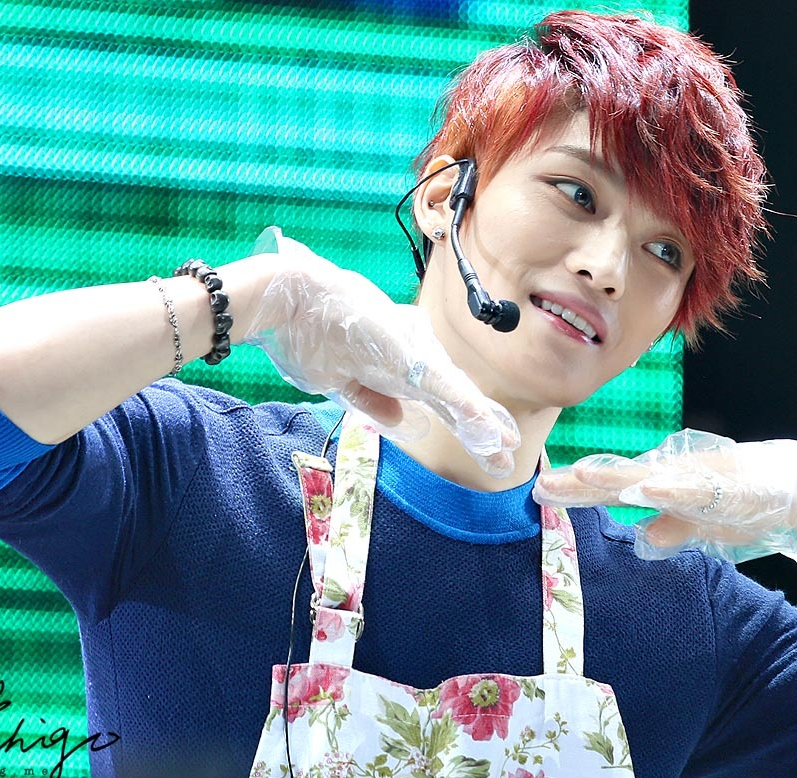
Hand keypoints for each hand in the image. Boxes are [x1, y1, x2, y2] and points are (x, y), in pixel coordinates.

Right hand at [240, 227, 518, 477]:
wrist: (286, 301)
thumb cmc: (308, 331)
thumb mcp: (340, 379)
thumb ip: (373, 400)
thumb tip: (402, 423)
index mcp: (397, 369)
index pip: (440, 401)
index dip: (464, 422)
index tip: (487, 447)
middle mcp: (410, 363)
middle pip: (455, 401)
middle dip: (482, 431)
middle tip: (510, 457)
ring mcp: (409, 358)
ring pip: (456, 396)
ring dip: (481, 423)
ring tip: (508, 447)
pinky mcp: (403, 356)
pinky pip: (440, 386)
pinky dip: (463, 405)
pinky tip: (484, 423)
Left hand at [533, 429, 796, 579]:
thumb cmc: (750, 501)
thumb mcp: (703, 523)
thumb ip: (673, 528)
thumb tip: (642, 538)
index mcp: (667, 486)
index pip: (614, 488)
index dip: (578, 491)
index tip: (539, 492)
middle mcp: (676, 477)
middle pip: (620, 479)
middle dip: (580, 484)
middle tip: (540, 485)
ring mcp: (700, 480)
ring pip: (650, 479)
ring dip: (615, 479)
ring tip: (579, 478)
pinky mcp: (727, 489)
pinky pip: (694, 491)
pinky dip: (670, 490)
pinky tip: (647, 490)